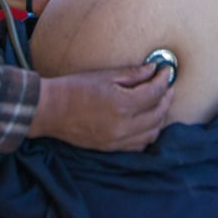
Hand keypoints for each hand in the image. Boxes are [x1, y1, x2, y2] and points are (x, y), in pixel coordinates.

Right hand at [29, 63, 174, 150]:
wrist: (50, 110)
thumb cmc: (74, 88)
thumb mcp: (104, 76)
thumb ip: (132, 75)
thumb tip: (153, 70)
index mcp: (122, 104)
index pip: (155, 92)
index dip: (164, 79)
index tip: (167, 71)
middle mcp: (123, 126)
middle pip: (158, 114)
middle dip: (166, 97)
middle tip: (166, 85)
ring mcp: (117, 140)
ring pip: (152, 133)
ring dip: (160, 117)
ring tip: (159, 102)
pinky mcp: (111, 148)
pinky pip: (139, 145)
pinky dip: (148, 133)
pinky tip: (146, 121)